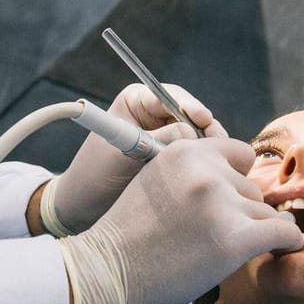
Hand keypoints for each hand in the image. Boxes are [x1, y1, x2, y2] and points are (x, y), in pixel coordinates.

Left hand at [41, 83, 225, 235]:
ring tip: (220, 159)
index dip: (189, 106)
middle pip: (192, 114)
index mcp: (137, 100)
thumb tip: (191, 131)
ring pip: (198, 135)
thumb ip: (157, 141)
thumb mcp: (124, 154)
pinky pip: (196, 155)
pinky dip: (206, 161)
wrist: (84, 207)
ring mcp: (167, 136)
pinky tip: (215, 171)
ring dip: (209, 147)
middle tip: (219, 144)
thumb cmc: (95, 175)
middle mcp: (155, 114)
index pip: (170, 97)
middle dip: (206, 128)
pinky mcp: (174, 158)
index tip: (202, 118)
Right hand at [58, 137, 301, 303]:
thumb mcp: (156, 183)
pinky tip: (280, 250)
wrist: (105, 273)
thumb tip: (241, 179)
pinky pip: (283, 233)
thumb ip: (194, 175)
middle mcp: (207, 170)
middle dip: (240, 211)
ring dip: (251, 232)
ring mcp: (222, 203)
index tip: (227, 203)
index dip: (236, 179)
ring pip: (264, 213)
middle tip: (212, 238)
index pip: (239, 153)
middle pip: (251, 188)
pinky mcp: (235, 238)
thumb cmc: (129, 237)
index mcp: (185, 151)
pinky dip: (285, 243)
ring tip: (218, 252)